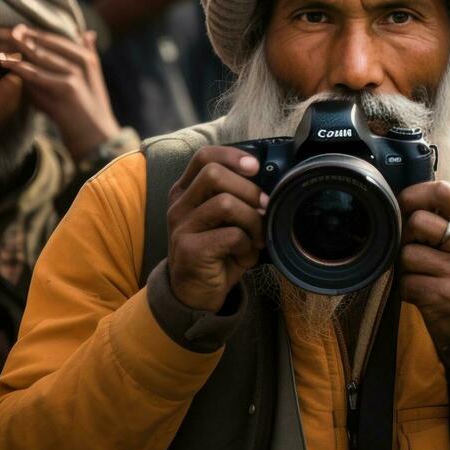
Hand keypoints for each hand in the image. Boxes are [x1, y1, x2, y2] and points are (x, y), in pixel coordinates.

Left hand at [0, 26, 119, 161]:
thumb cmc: (87, 110)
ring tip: (0, 42)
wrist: (95, 137)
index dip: (38, 33)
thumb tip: (89, 33)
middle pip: (49, 43)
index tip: (19, 28)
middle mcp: (85, 62)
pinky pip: (36, 74)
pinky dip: (17, 66)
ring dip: (19, 48)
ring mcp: (76, 74)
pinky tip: (2, 61)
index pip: (59, 39)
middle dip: (26, 36)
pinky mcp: (66, 87)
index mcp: (89, 58)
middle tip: (6, 30)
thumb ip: (89, 55)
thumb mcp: (93, 80)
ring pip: (40, 56)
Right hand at [166, 147, 266, 311]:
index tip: (255, 167)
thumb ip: (236, 197)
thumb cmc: (216, 252)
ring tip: (256, 237)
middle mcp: (179, 205)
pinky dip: (247, 246)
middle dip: (248, 189)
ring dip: (252, 220)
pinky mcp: (190, 249)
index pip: (204, 156)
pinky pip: (231, 235)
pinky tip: (245, 256)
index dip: (232, 156)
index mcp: (186, 191)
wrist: (195, 294)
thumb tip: (270, 183)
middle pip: (214, 174)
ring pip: (225, 203)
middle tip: (264, 208)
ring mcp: (181, 227)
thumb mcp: (225, 220)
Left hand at [397, 181, 449, 347]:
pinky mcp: (443, 297)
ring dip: (405, 268)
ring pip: (406, 254)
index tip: (404, 204)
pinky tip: (423, 295)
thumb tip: (413, 204)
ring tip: (422, 276)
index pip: (444, 191)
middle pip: (417, 221)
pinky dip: (407, 291)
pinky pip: (406, 283)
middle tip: (415, 251)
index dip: (415, 193)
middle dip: (406, 236)